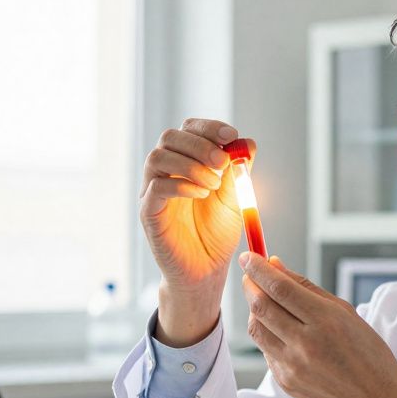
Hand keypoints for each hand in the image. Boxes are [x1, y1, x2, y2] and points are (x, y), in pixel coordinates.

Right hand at [140, 118, 248, 345]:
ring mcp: (152, 192)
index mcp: (185, 163)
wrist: (206, 270)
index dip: (208, 127)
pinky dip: (181, 186)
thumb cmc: (216, 234)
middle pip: (169, 137)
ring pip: (157, 158)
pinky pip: (155, 188)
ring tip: (213, 184)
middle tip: (223, 162)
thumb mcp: (235, 198)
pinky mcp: (148, 213)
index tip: (231, 136)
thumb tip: (248, 143)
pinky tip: (201, 195)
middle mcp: (165, 173)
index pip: (188, 129)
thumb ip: (239, 171)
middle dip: (199, 144)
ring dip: (190, 165)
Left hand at [240, 254, 396, 397]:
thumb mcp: (345, 312)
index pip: (279, 288)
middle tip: (250, 276)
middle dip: (250, 285)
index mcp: (325, 321)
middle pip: (260, 306)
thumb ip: (306, 287)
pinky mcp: (285, 383)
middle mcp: (305, 344)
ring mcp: (293, 366)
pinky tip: (283, 333)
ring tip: (267, 303)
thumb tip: (275, 264)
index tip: (248, 257)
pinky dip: (269, 336)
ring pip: (256, 329)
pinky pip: (266, 352)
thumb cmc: (366, 351)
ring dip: (255, 311)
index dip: (258, 268)